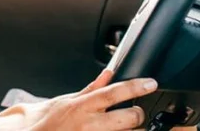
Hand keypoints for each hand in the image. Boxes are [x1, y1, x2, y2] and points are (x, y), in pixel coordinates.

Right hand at [20, 69, 156, 130]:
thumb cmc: (48, 121)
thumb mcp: (67, 100)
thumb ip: (92, 89)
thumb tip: (109, 74)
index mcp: (82, 106)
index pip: (113, 93)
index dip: (134, 87)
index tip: (150, 83)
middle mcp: (89, 124)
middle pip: (127, 118)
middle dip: (138, 115)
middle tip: (137, 113)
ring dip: (131, 130)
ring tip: (127, 126)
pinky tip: (116, 130)